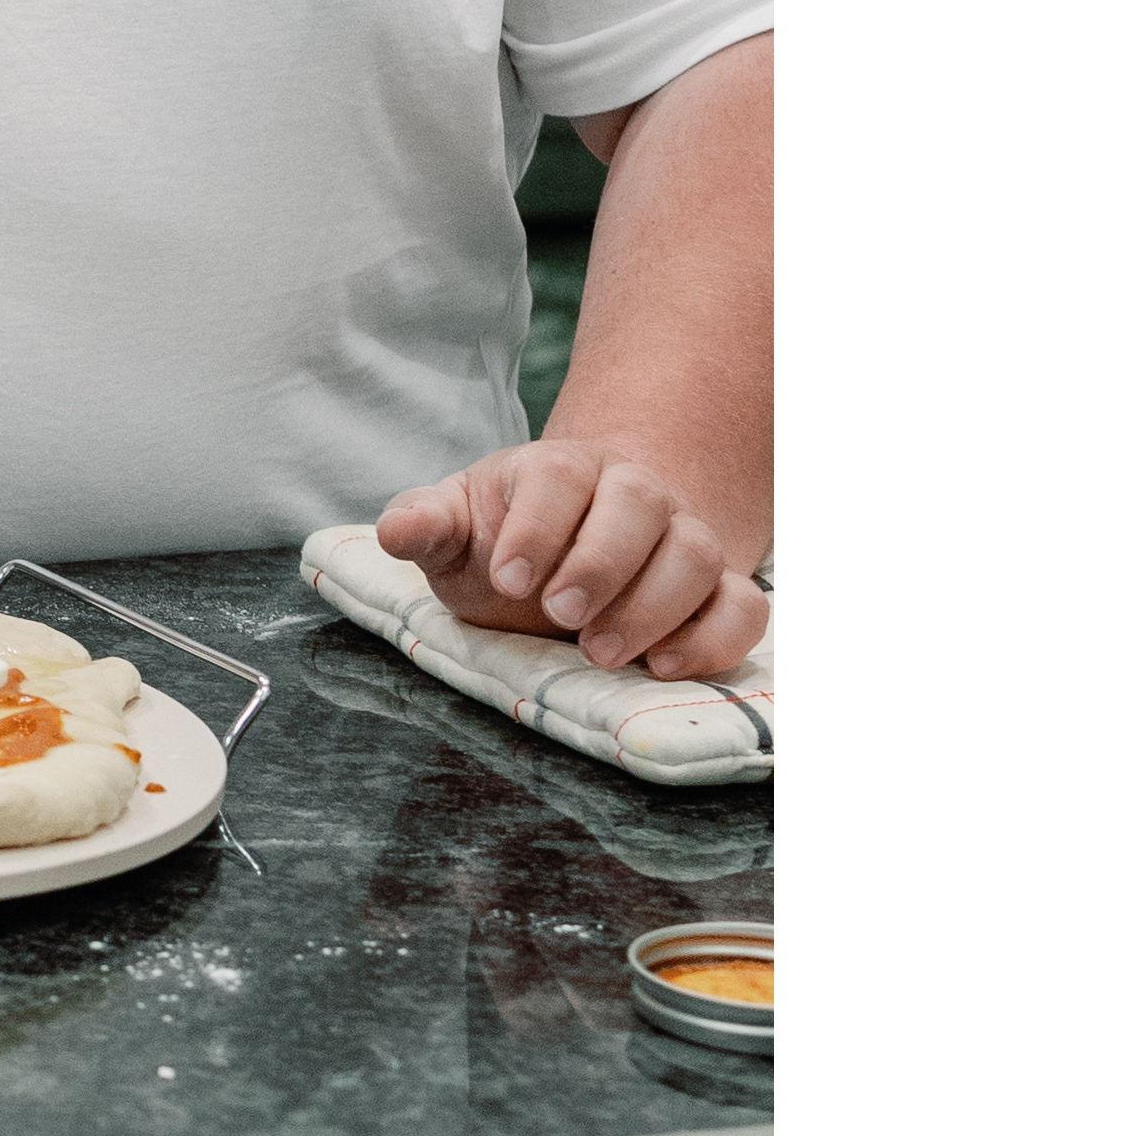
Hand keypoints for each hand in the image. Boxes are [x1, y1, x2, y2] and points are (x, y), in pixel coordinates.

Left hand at [375, 440, 766, 679]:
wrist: (573, 547)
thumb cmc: (504, 540)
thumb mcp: (456, 529)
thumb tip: (393, 531)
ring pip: (695, 554)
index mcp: (559, 468)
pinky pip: (742, 606)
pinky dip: (713, 637)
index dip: (536, 527)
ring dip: (652, 606)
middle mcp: (632, 492)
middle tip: (559, 617)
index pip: (557, 478)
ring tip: (599, 655)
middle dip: (600, 563)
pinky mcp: (720, 590)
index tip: (508, 579)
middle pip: (638, 504)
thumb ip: (426, 524)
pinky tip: (664, 667)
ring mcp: (682, 538)